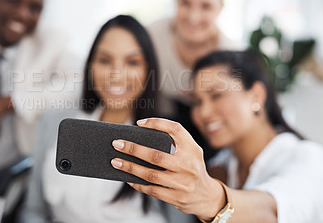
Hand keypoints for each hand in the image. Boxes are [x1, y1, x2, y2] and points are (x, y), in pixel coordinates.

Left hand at [110, 118, 224, 219]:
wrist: (206, 196)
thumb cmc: (191, 167)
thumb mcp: (190, 150)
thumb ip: (174, 140)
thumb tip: (141, 132)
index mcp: (193, 149)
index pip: (175, 130)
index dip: (156, 123)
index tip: (139, 123)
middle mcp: (189, 166)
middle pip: (156, 155)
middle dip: (133, 149)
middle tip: (117, 144)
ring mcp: (183, 184)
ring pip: (150, 175)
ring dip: (130, 168)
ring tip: (116, 161)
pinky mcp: (177, 198)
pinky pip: (152, 190)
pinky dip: (137, 183)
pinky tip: (127, 177)